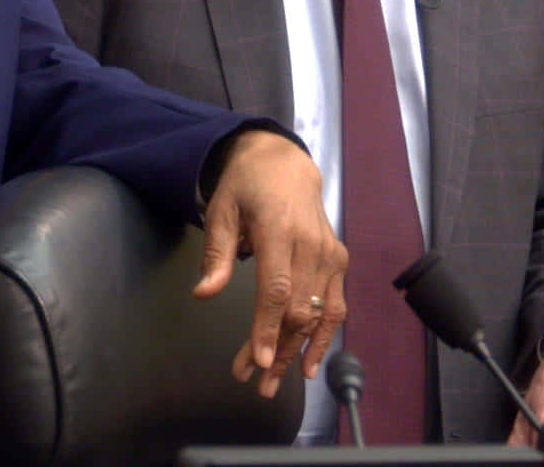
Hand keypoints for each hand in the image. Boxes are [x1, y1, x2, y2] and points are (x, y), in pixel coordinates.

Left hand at [193, 130, 346, 397]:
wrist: (285, 162)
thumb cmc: (246, 186)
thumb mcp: (221, 210)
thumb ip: (217, 253)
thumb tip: (205, 293)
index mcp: (280, 230)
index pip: (276, 288)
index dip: (267, 327)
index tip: (256, 361)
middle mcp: (312, 245)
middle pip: (298, 309)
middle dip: (276, 350)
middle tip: (253, 381)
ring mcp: (329, 254)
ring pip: (318, 315)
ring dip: (297, 352)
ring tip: (274, 381)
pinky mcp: (338, 261)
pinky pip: (335, 306)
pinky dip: (324, 338)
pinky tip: (309, 364)